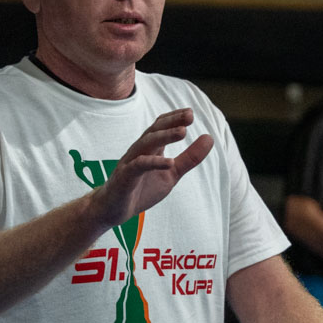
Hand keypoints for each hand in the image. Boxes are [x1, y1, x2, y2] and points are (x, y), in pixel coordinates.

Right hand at [90, 109, 212, 228]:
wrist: (113, 210)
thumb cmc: (141, 189)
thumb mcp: (171, 174)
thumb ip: (189, 158)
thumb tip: (210, 138)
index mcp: (150, 148)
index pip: (161, 126)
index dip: (175, 117)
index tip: (191, 112)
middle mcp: (139, 150)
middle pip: (154, 130)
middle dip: (172, 121)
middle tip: (190, 115)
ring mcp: (130, 162)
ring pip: (146, 143)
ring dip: (164, 136)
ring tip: (183, 132)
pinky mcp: (124, 177)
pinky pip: (138, 166)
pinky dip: (154, 162)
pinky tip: (169, 162)